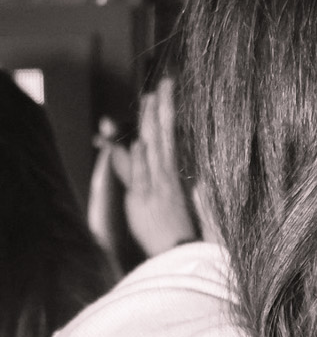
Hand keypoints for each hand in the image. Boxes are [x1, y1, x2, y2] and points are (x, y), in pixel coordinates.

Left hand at [112, 80, 197, 255]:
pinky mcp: (150, 200)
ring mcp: (159, 186)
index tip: (162, 89)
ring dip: (153, 125)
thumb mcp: (144, 192)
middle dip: (161, 109)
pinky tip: (140, 143)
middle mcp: (166, 175)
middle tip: (163, 85)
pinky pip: (145, 177)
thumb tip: (118, 148)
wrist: (178, 251)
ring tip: (152, 101)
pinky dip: (142, 160)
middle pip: (163, 136)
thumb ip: (129, 169)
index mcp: (170, 171)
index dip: (163, 112)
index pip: (167, 135)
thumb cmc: (165, 225)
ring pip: (156, 149)